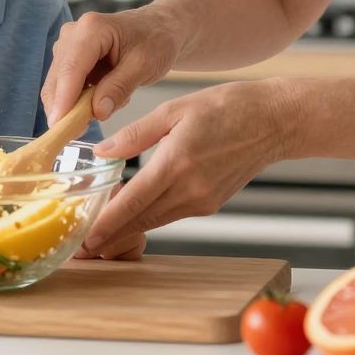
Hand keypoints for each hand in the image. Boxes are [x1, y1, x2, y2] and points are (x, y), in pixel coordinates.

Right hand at [42, 9, 180, 124]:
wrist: (158, 28)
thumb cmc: (155, 41)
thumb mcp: (144, 65)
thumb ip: (119, 87)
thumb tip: (96, 112)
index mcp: (91, 29)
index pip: (71, 69)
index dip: (63, 100)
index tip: (60, 127)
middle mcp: (72, 34)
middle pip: (57, 79)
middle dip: (65, 109)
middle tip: (80, 135)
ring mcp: (68, 46)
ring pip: (58, 86)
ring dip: (76, 105)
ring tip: (109, 105)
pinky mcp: (68, 59)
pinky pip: (65, 88)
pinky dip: (80, 101)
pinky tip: (105, 98)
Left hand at [77, 79, 298, 257]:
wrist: (273, 122)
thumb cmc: (226, 107)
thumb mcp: (174, 110)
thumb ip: (135, 134)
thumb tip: (102, 151)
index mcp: (177, 163)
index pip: (132, 202)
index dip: (106, 224)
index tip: (84, 238)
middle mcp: (190, 189)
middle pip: (141, 220)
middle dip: (110, 236)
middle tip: (81, 247)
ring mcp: (203, 201)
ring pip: (156, 221)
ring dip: (128, 229)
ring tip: (98, 236)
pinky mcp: (211, 204)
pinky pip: (172, 214)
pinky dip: (150, 216)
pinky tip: (132, 213)